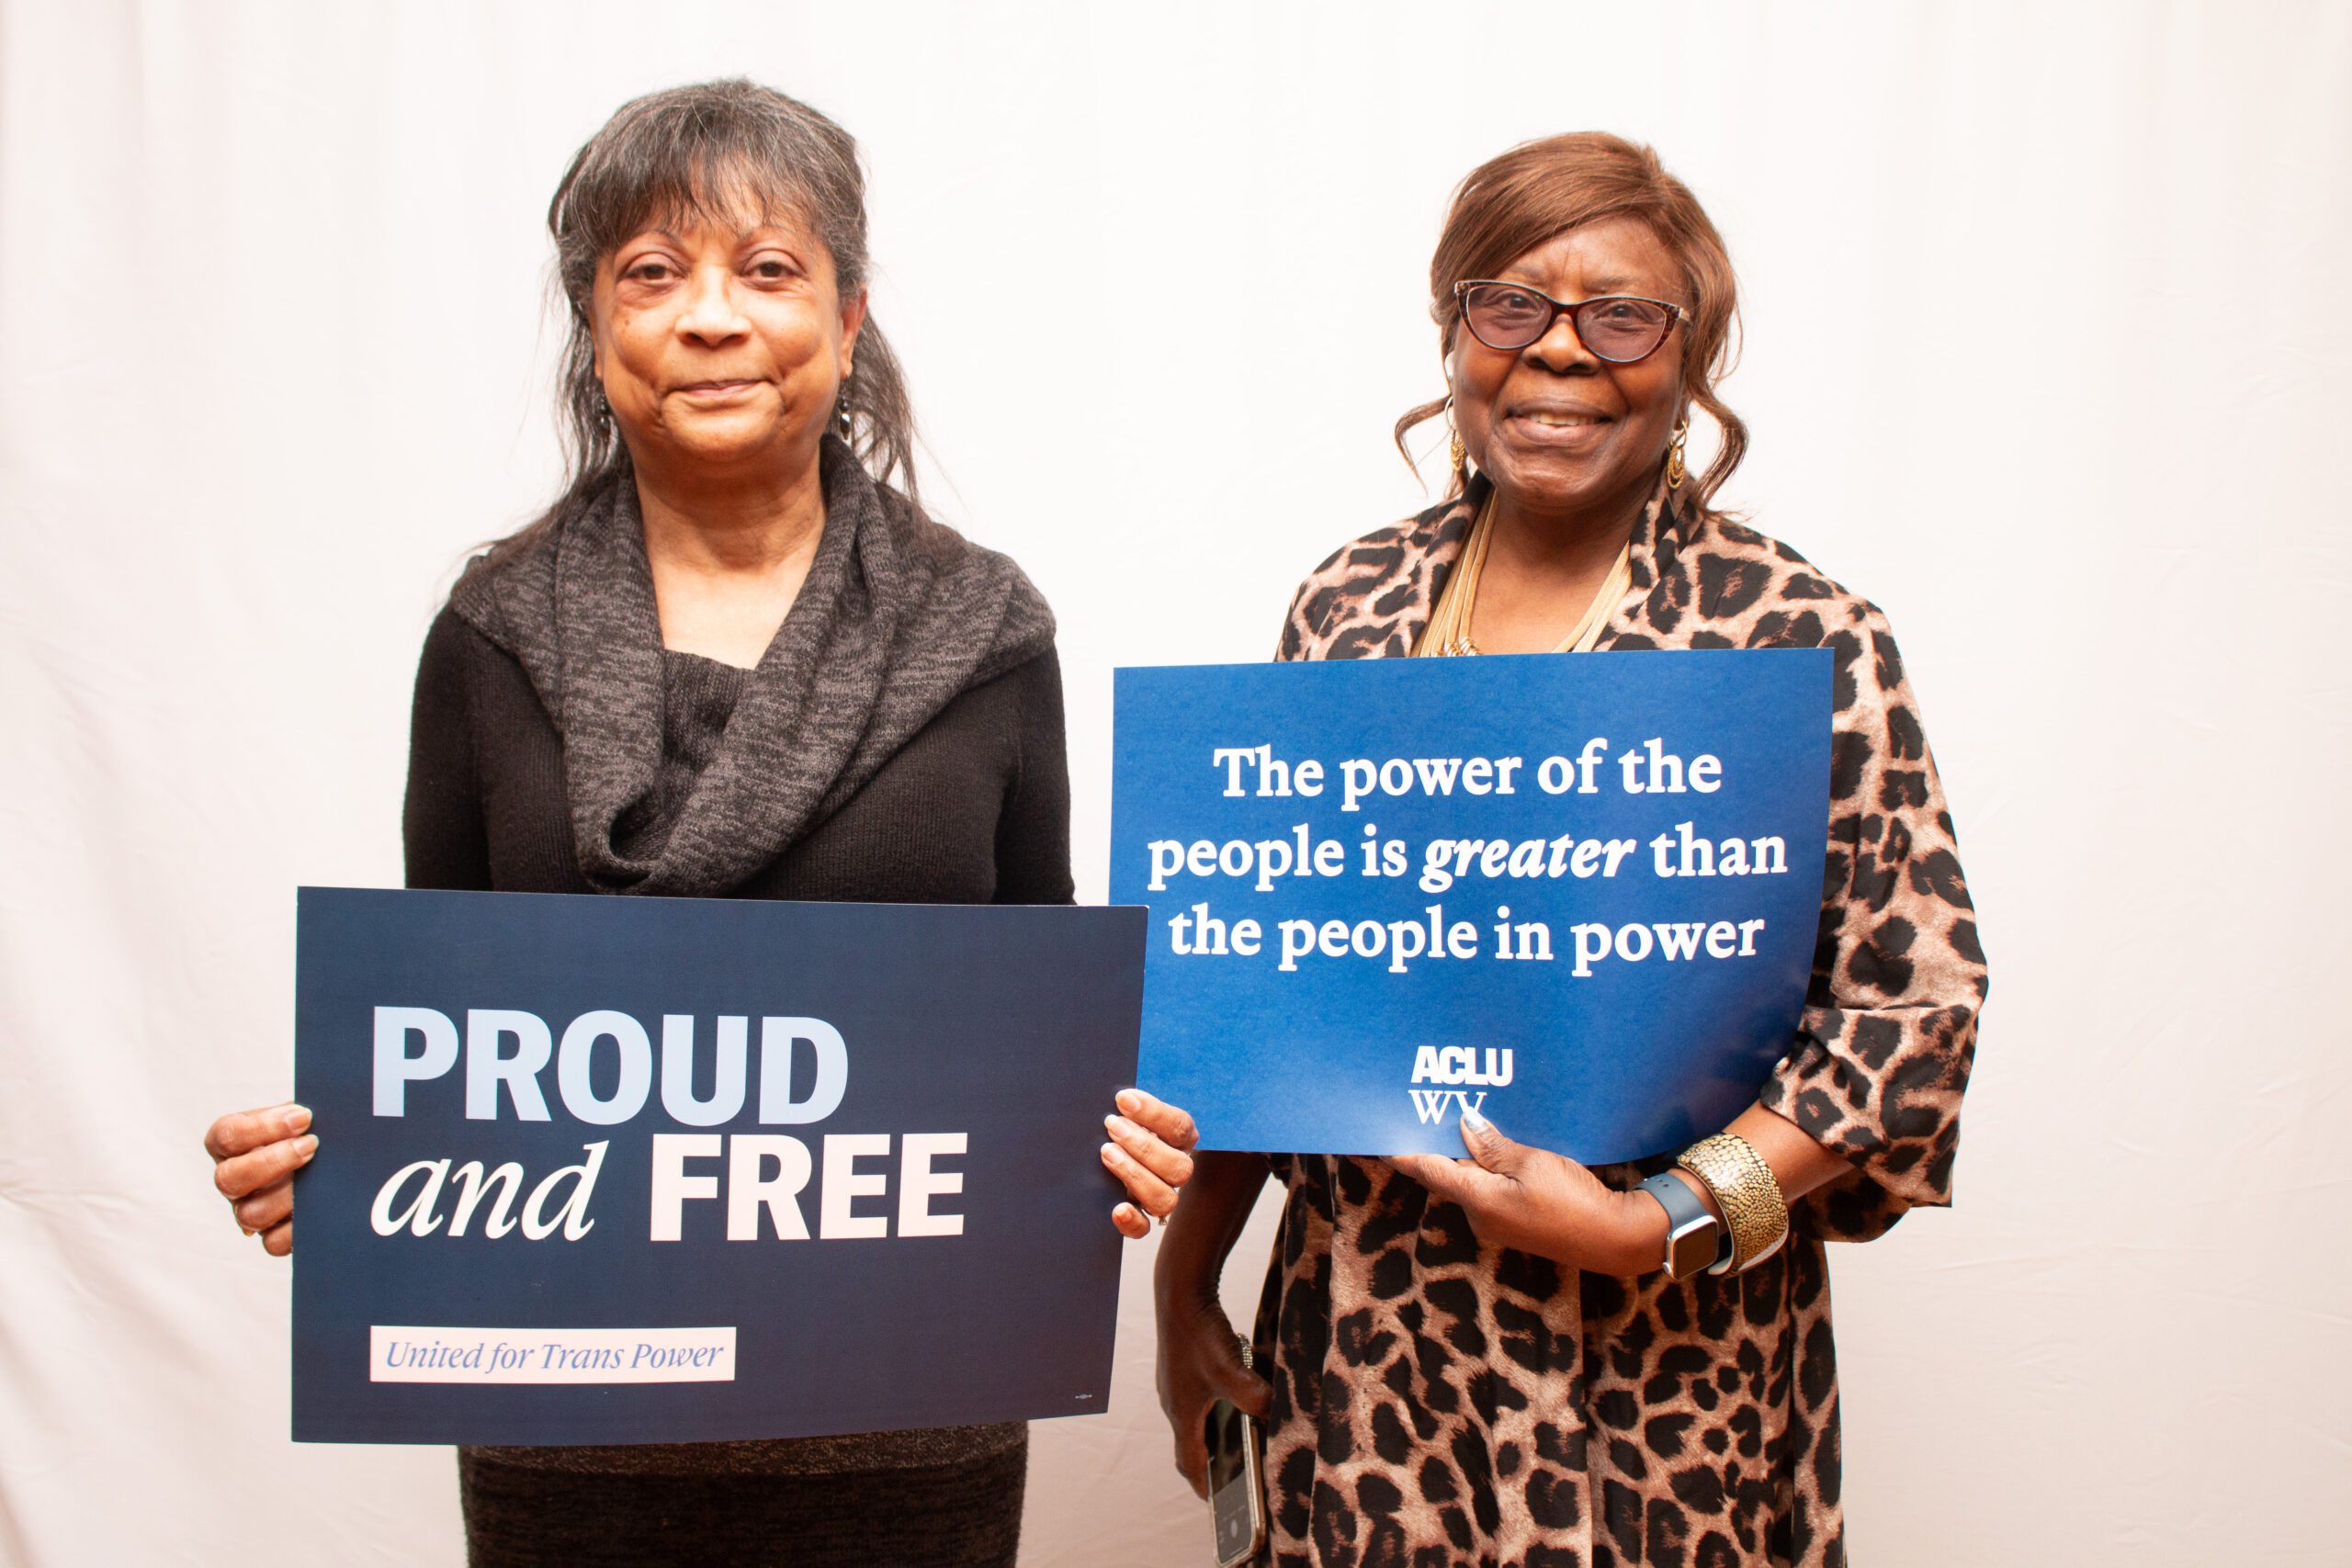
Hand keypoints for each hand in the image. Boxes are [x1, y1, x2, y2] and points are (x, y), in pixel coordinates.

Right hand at [205, 1102, 315, 1256]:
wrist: (334, 1164)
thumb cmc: (314, 1132)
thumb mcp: (306, 1117)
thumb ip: (305, 1112)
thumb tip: (327, 1106)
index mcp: (232, 1145)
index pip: (227, 1135)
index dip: (263, 1127)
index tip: (304, 1117)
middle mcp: (233, 1179)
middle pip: (228, 1179)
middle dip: (272, 1161)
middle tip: (311, 1145)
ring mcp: (249, 1210)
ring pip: (250, 1214)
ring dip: (287, 1195)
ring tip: (320, 1178)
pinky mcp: (272, 1236)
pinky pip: (275, 1243)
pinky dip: (298, 1228)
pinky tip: (321, 1207)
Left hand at [1102, 1088, 1197, 1237]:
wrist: (1101, 1150)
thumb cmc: (1119, 1125)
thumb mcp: (1129, 1112)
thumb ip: (1130, 1106)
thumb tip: (1120, 1096)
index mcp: (1180, 1141)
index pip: (1180, 1127)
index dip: (1154, 1114)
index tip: (1123, 1099)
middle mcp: (1175, 1171)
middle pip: (1178, 1168)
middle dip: (1143, 1146)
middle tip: (1112, 1126)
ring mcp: (1160, 1196)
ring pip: (1166, 1199)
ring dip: (1136, 1175)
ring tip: (1107, 1153)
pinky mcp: (1140, 1219)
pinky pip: (1144, 1229)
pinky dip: (1133, 1221)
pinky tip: (1118, 1208)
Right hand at [1155, 1295, 1270, 1497]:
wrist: (1178, 1289)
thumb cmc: (1199, 1333)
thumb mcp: (1232, 1371)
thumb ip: (1255, 1400)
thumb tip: (1274, 1416)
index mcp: (1182, 1413)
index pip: (1188, 1463)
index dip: (1202, 1484)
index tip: (1215, 1501)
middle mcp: (1174, 1400)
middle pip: (1189, 1442)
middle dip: (1207, 1461)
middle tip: (1229, 1473)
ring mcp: (1175, 1380)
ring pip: (1193, 1416)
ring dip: (1210, 1431)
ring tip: (1235, 1437)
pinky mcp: (1181, 1361)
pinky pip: (1195, 1393)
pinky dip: (1211, 1404)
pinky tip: (1232, 1392)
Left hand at [1388, 1107, 1666, 1276]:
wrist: (1615, 1239)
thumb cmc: (1576, 1202)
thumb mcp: (1533, 1162)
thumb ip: (1494, 1145)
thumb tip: (1464, 1124)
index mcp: (1478, 1199)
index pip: (1427, 1169)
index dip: (1400, 1150)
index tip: (1374, 1135)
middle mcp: (1479, 1216)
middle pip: (1444, 1174)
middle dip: (1431, 1145)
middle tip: (1418, 1113)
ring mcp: (1496, 1223)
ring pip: (1467, 1182)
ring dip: (1461, 1155)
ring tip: (1455, 1120)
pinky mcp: (1514, 1223)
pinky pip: (1487, 1190)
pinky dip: (1483, 1169)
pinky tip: (1491, 1147)